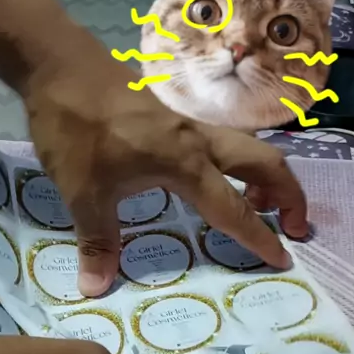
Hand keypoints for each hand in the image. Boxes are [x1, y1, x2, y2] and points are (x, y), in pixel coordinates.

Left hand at [23, 27, 307, 297]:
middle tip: (294, 226)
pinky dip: (236, 164)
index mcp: (184, 164)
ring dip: (265, 175)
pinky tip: (211, 180)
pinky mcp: (172, 116)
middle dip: (289, 195)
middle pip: (266, 163)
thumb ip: (97, 241)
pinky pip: (222, 142)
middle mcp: (197, 142)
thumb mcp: (82, 193)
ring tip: (259, 205)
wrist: (59, 65)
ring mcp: (187, 124)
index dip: (259, 237)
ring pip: (248, 147)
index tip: (282, 259)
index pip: (234, 208)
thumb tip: (95, 288)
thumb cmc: (75, 128)